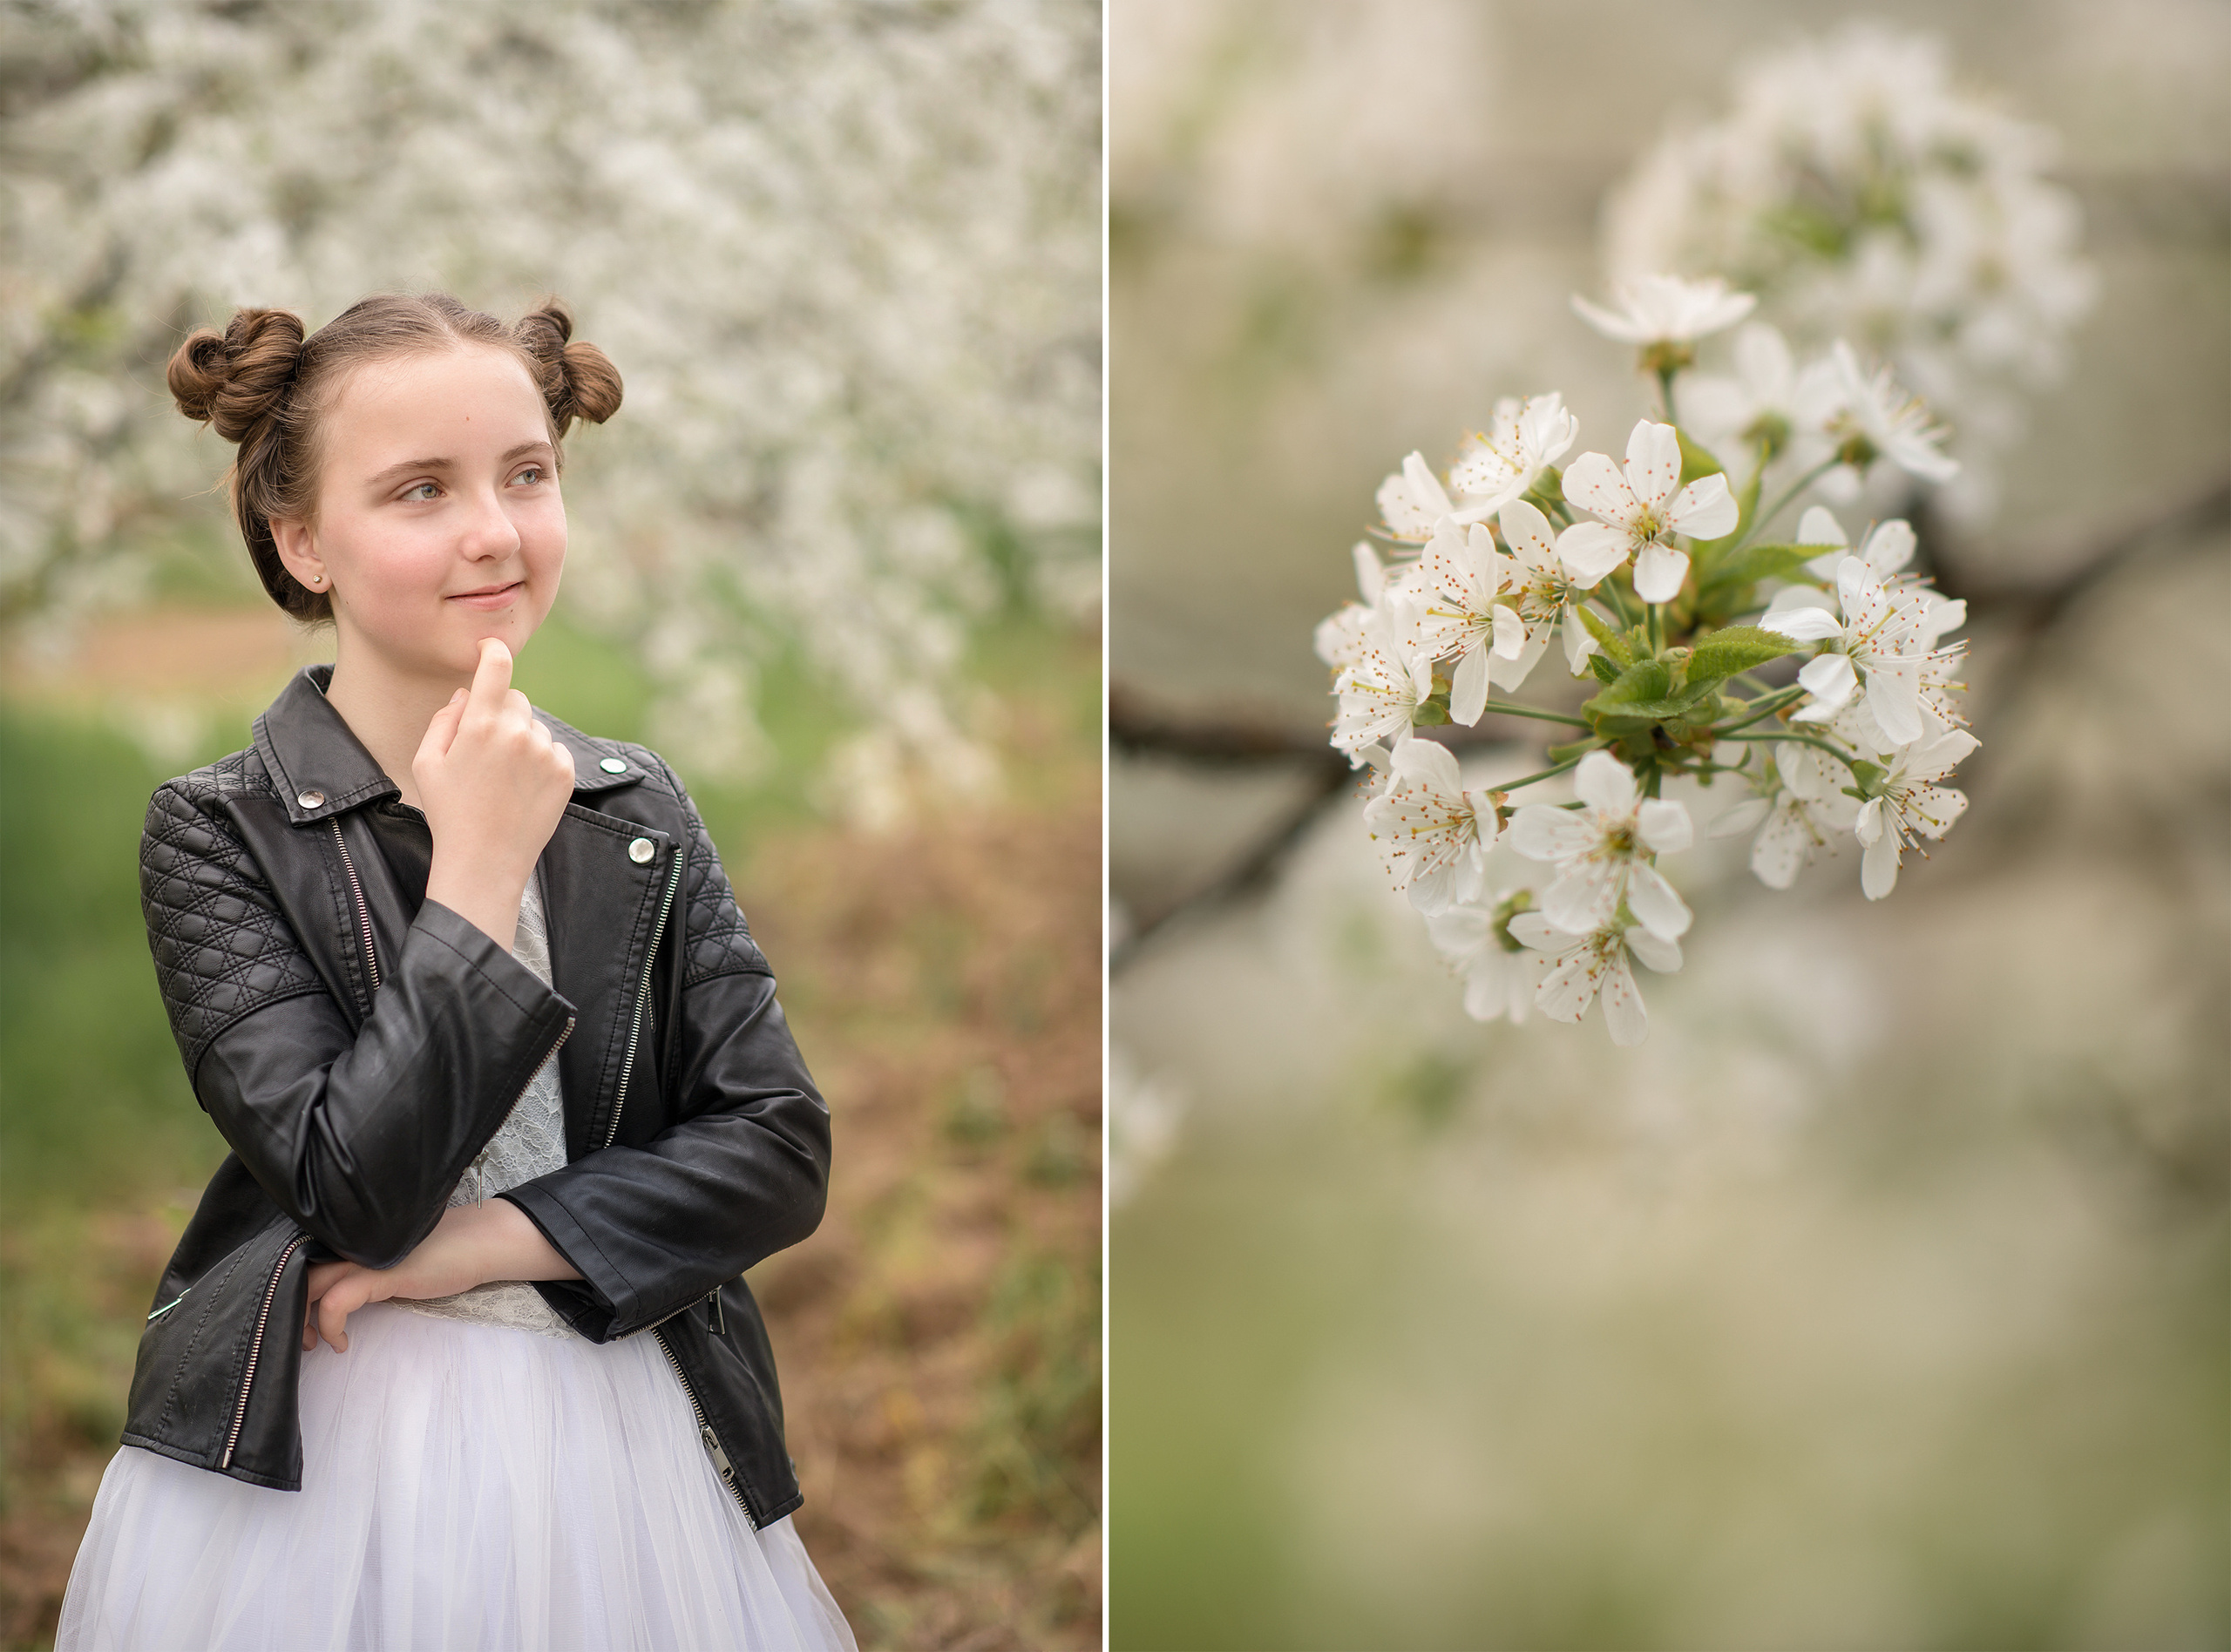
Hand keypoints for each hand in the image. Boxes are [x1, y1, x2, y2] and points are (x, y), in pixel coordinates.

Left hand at [301, 1200, 581, 1351]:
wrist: (479, 1243)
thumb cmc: (441, 1253)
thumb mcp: (391, 1262)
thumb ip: (362, 1268)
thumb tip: (332, 1294)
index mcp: (352, 1239)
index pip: (303, 1260)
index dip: (291, 1291)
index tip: (299, 1320)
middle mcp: (351, 1243)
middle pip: (297, 1273)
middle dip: (288, 1309)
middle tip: (300, 1338)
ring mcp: (364, 1256)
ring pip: (308, 1286)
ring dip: (302, 1320)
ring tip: (314, 1343)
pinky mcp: (379, 1273)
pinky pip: (336, 1303)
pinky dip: (330, 1327)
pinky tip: (341, 1343)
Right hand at [415, 639, 574, 951]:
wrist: (484, 861)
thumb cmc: (448, 812)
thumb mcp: (428, 762)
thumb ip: (446, 719)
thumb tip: (469, 693)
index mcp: (480, 724)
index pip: (497, 666)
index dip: (494, 650)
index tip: (491, 648)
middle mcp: (518, 732)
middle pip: (515, 699)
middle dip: (500, 712)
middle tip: (484, 749)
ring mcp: (545, 752)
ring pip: (534, 725)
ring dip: (521, 738)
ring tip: (502, 777)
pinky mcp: (565, 771)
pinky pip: (552, 748)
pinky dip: (539, 759)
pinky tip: (521, 787)